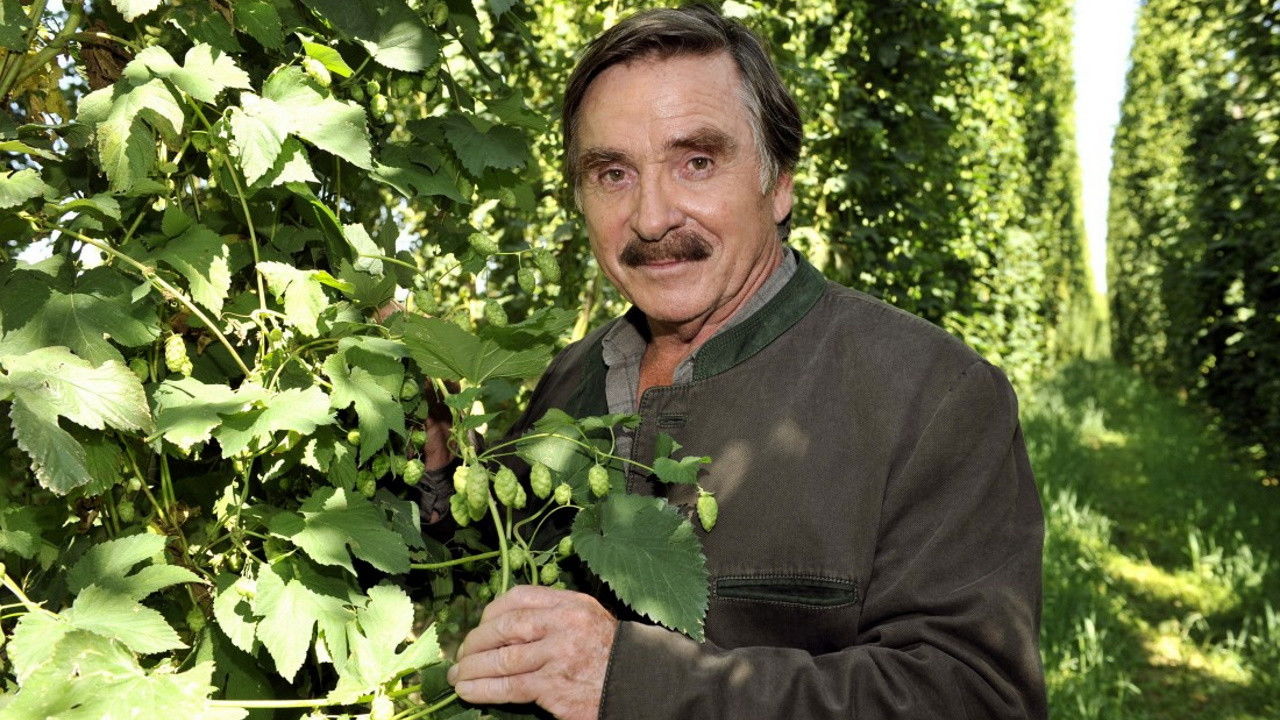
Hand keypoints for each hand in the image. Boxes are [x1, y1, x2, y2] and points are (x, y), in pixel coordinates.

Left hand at [448, 585, 617, 719]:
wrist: (641, 685)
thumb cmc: (611, 656)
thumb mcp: (588, 620)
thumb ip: (556, 617)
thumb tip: (509, 627)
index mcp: (571, 603)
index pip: (519, 597)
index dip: (491, 613)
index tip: (480, 627)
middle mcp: (564, 623)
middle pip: (506, 626)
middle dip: (476, 642)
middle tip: (461, 656)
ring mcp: (559, 654)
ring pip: (503, 658)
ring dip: (473, 668)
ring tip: (457, 676)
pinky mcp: (554, 686)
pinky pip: (510, 686)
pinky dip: (483, 689)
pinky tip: (468, 691)